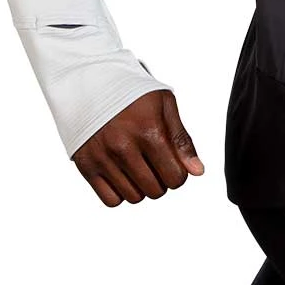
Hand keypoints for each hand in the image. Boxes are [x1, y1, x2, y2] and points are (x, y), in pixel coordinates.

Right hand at [71, 89, 203, 206]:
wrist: (93, 83)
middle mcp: (124, 148)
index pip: (175, 177)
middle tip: (157, 164)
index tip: (174, 163)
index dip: (179, 173)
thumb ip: (182, 140)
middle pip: (156, 190)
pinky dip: (121, 193)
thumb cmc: (133, 93)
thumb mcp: (165, 105)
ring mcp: (103, 158)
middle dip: (162, 181)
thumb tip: (197, 171)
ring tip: (140, 167)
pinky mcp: (86, 166)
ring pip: (134, 198)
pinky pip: (111, 200)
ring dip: (142, 187)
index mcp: (149, 131)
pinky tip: (124, 175)